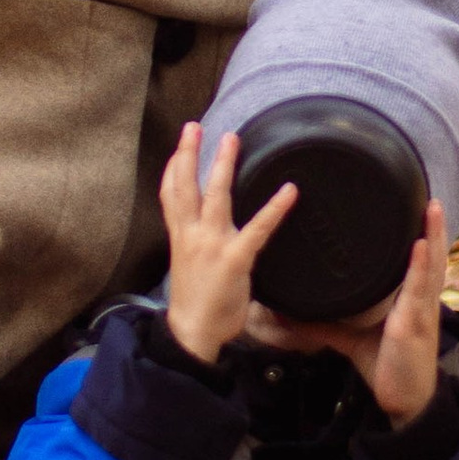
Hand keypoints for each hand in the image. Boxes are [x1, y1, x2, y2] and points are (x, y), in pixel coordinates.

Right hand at [160, 122, 296, 365]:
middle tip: (195, 126)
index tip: (179, 146)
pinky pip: (258, 228)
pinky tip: (289, 191)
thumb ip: (200, 244)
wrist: (192, 333)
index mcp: (180, 237)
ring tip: (231, 140)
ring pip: (216, 196)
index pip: (170, 195)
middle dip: (189, 154)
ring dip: (223, 166)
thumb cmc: (195, 302)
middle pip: (186, 186)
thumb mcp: (189, 266)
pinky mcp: (234, 258)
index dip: (173, 168)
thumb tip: (214, 233)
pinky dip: (274, 208)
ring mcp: (211, 244)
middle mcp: (191, 235)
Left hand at [249, 202, 447, 426]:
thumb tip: (287, 313)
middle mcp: (418, 300)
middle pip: (430, 255)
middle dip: (432, 226)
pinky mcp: (415, 324)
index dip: (420, 236)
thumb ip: (323, 322)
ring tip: (432, 208)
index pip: (415, 261)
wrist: (404, 401)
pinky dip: (420, 266)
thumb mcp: (349, 339)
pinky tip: (421, 246)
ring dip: (433, 235)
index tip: (416, 208)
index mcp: (408, 300)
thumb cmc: (386, 366)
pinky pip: (418, 291)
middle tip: (429, 195)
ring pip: (430, 266)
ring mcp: (420, 311)